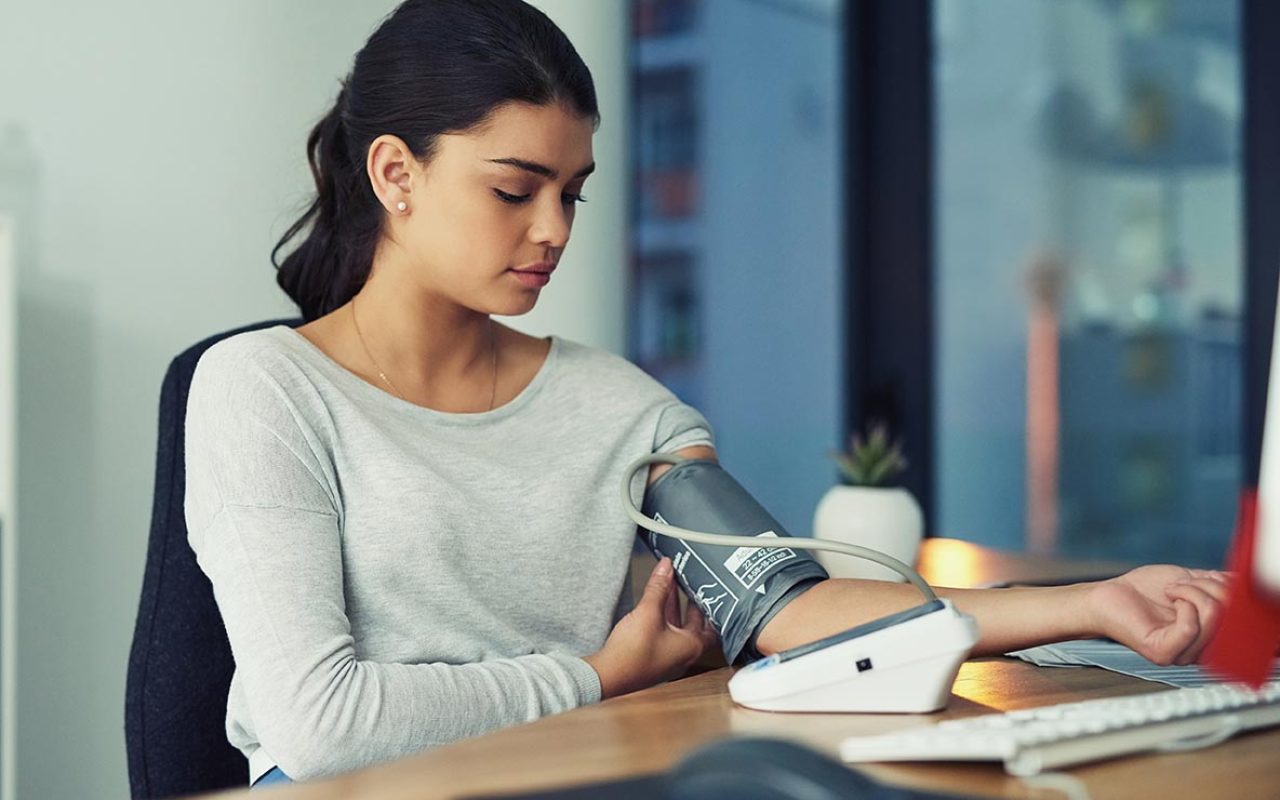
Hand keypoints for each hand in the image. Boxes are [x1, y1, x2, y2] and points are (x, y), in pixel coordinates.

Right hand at [584, 558, 719, 698]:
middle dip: (690, 604)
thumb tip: (666, 567)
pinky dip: (663, 619)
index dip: (712, 608)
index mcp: (691, 646)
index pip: (713, 626)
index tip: (711, 593)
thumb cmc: (633, 653)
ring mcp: (667, 659)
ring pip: (677, 630)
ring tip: (669, 588)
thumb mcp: (648, 612)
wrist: (608, 676)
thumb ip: (658, 587)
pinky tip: (653, 607)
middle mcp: (683, 655)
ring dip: (674, 610)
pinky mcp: (653, 659)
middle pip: (694, 626)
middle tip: (690, 586)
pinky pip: (664, 635)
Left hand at [1084, 565, 1228, 665]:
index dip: (1232, 592)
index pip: (1239, 620)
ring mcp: (1182, 655)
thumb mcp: (1190, 583)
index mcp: (1209, 637)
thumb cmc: (1145, 590)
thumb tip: (1239, 583)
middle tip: (1184, 582)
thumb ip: (1216, 586)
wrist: (1108, 595)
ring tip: (1173, 589)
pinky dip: (1184, 602)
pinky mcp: (1163, 653)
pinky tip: (1170, 598)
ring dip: (1193, 591)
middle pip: (1228, 617)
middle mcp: (1199, 651)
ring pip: (1212, 618)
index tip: (1210, 577)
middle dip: (1210, 587)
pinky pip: (1189, 627)